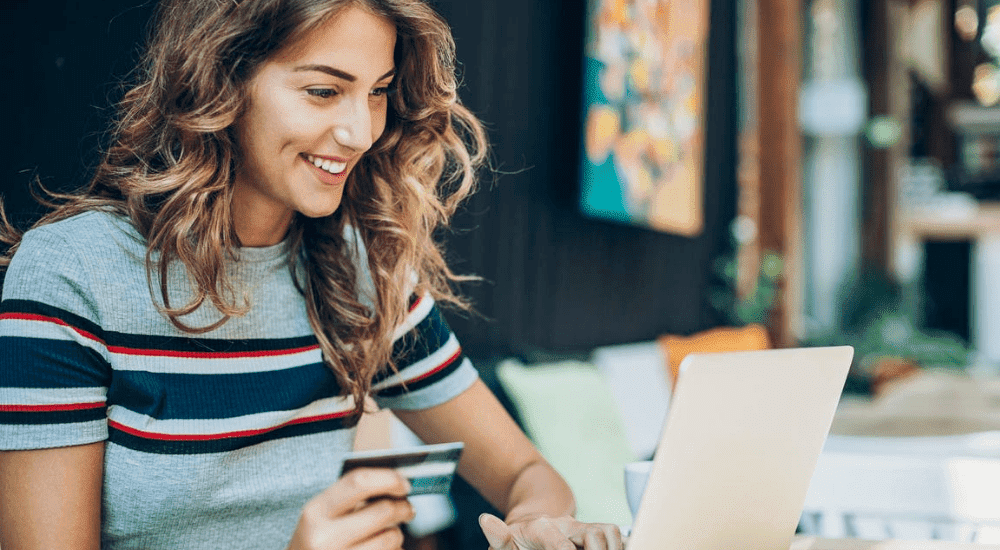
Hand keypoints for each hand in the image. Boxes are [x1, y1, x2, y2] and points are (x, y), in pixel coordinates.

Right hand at [286, 468, 414, 549]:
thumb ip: (350, 498)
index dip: (388, 478)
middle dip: (403, 507)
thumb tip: (396, 484)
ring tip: (392, 533)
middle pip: (382, 511)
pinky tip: (385, 549)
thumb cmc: (315, 541)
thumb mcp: (320, 517)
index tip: (404, 482)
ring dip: (397, 533)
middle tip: (408, 508)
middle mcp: (323, 538)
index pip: (359, 482)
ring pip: (391, 538)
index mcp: (315, 512)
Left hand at [478, 513, 624, 549]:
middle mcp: (565, 524)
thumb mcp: (503, 544)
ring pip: (608, 531)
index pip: (562, 546)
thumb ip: (499, 539)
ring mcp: (581, 527)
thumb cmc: (516, 543)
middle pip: (594, 533)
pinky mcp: (594, 532)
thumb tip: (485, 519)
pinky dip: (619, 546)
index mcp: (542, 528)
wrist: (528, 530)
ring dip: (612, 549)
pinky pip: (615, 534)